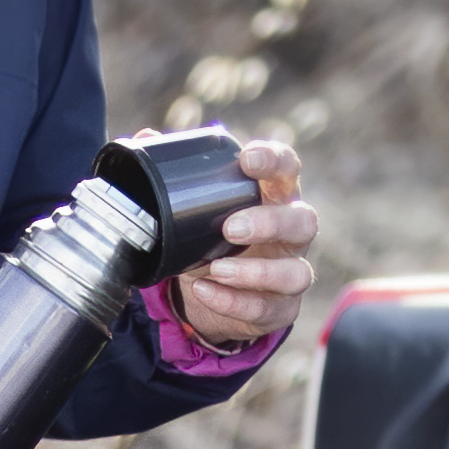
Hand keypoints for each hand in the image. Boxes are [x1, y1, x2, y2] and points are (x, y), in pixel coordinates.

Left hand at [169, 129, 319, 352]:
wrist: (209, 293)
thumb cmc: (212, 237)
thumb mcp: (192, 208)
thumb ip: (173, 175)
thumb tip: (146, 138)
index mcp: (274, 196)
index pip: (288, 169)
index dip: (275, 161)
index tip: (248, 158)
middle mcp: (292, 234)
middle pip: (303, 221)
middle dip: (270, 223)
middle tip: (230, 227)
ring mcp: (291, 272)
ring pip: (296, 273)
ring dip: (258, 271)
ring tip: (218, 269)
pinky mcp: (280, 309)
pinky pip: (268, 309)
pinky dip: (235, 302)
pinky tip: (206, 292)